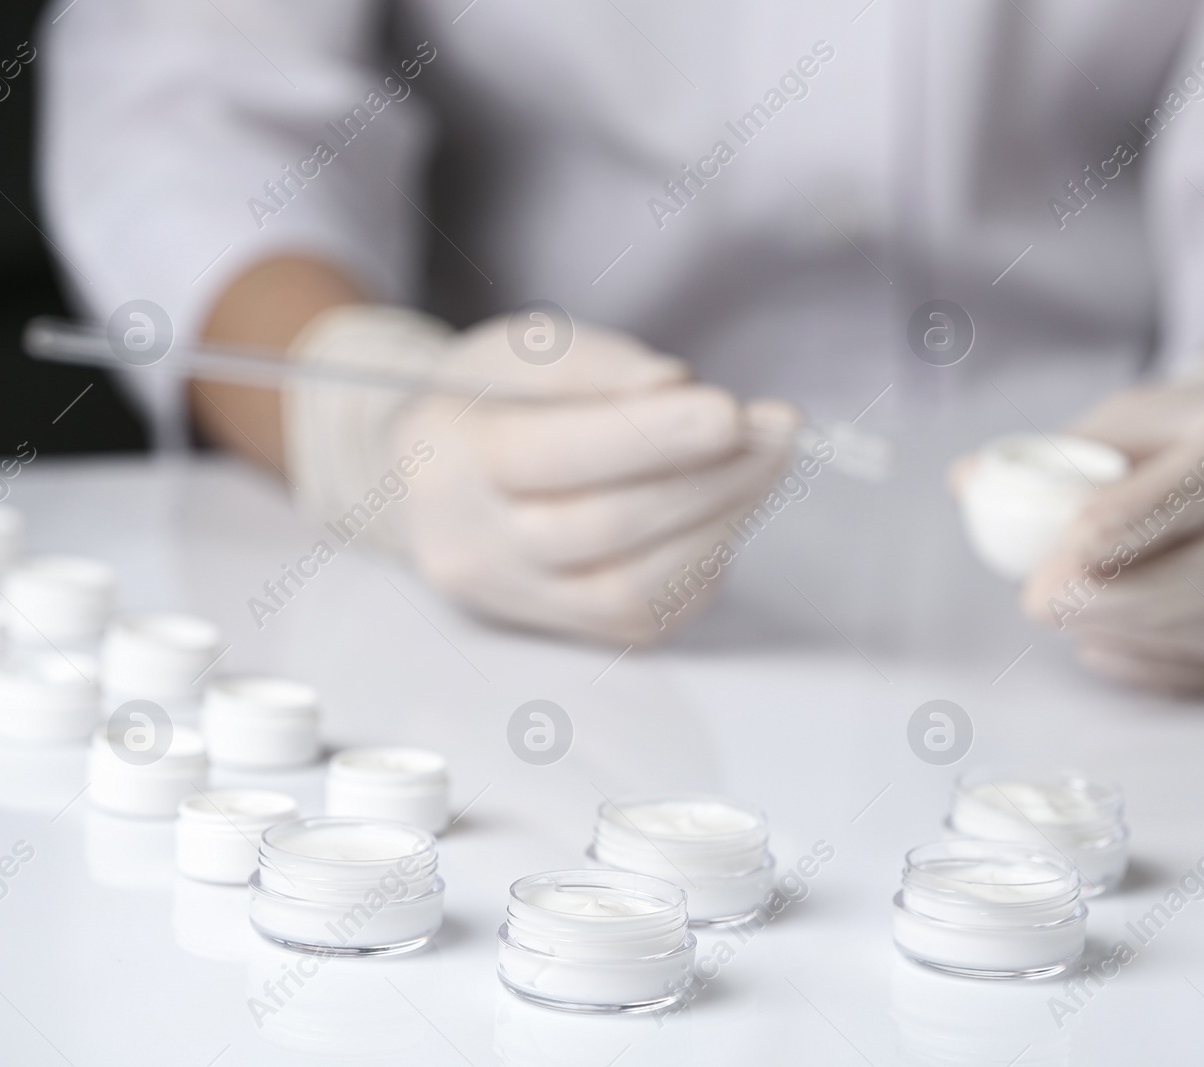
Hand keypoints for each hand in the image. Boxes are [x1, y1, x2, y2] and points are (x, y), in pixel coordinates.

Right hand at [389, 317, 798, 643]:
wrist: (428, 477)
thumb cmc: (482, 402)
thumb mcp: (520, 349)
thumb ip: (593, 365)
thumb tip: (674, 387)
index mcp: (444, 460)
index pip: (552, 456)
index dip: (651, 438)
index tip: (731, 412)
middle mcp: (470, 548)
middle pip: (602, 528)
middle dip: (707, 478)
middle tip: (775, 431)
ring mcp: (516, 602)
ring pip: (632, 589)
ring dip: (721, 522)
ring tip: (766, 460)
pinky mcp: (563, 632)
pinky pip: (648, 613)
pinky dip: (704, 558)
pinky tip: (730, 505)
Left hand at [1019, 331, 1203, 692]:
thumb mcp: (1139, 415)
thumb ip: (1062, 454)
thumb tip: (969, 483)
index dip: (1146, 514)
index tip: (1072, 543)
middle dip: (1129, 592)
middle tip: (1041, 601)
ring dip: (1141, 633)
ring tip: (1066, 621)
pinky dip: (1165, 666)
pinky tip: (1104, 648)